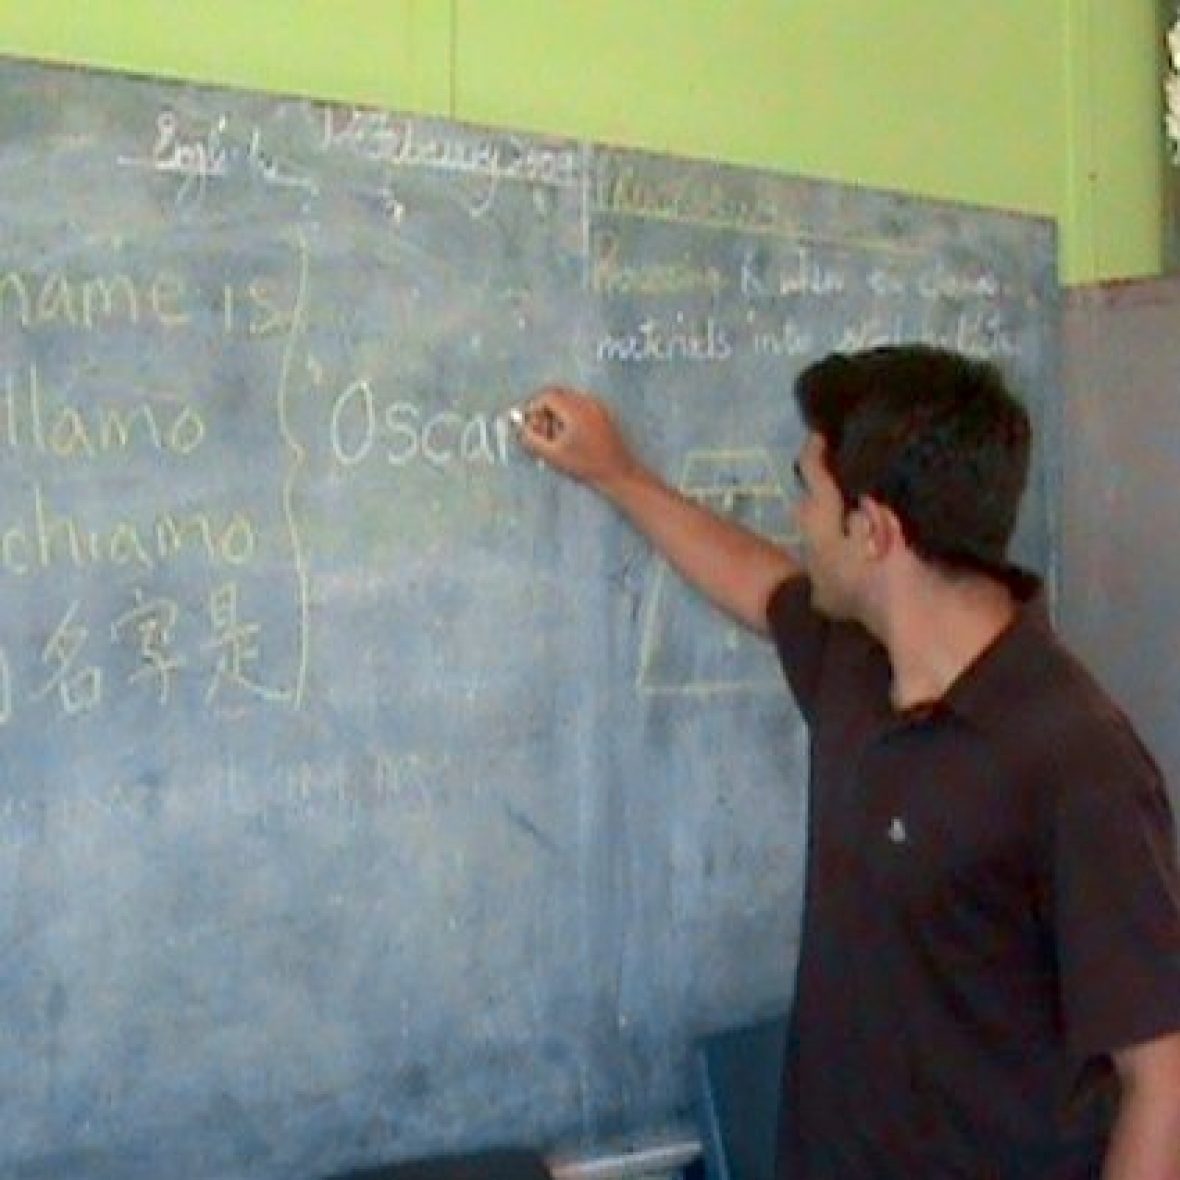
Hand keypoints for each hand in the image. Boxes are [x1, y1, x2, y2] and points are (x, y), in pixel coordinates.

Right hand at [515, 386, 638, 491]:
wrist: (618, 473)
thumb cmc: (586, 466)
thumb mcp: (553, 455)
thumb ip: (532, 440)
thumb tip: (520, 429)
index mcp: (575, 409)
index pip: (547, 396)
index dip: (534, 408)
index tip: (529, 424)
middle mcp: (587, 402)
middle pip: (558, 395)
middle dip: (545, 410)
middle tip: (540, 431)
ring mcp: (598, 407)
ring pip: (569, 400)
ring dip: (557, 413)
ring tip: (555, 437)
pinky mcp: (603, 414)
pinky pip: (580, 406)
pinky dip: (570, 416)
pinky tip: (570, 437)